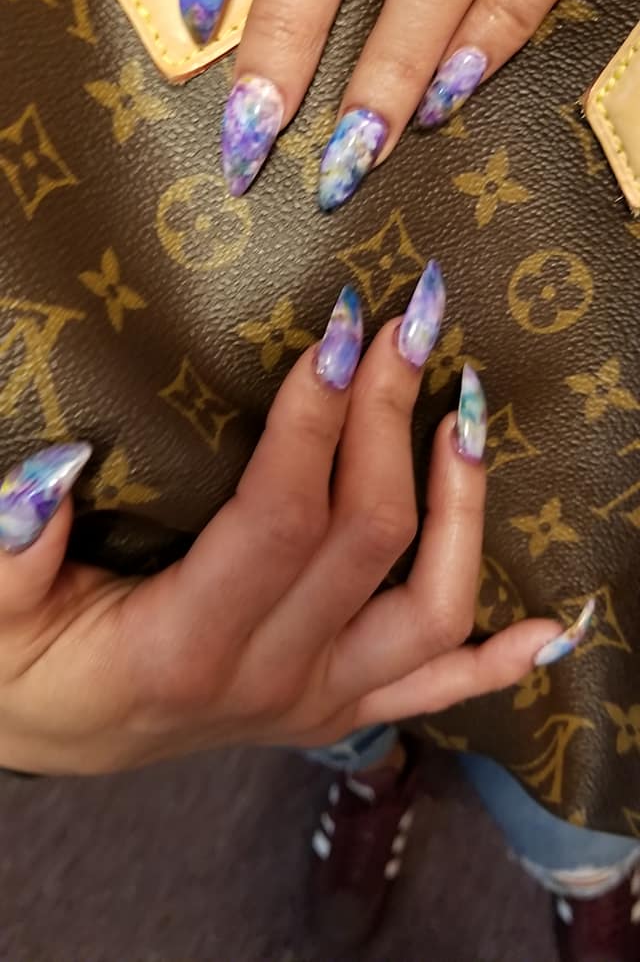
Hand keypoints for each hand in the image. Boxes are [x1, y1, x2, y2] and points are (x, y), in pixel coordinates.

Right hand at [0, 275, 575, 775]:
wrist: (52, 738)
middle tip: (411, 324)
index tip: (342, 330)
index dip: (319, 421)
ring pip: (430, 611)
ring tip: (466, 413)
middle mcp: (268, 678)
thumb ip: (10, 548)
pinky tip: (550, 624)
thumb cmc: (20, 664)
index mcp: (182, 645)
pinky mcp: (335, 708)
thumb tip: (58, 467)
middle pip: (366, 537)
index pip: (280, 518)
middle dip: (392, 416)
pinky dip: (500, 660)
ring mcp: (315, 699)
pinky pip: (436, 692)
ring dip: (464, 508)